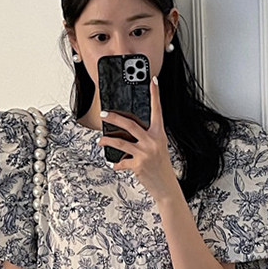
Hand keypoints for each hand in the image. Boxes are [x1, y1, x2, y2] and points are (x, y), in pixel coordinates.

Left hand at [97, 77, 181, 203]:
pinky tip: (114, 165)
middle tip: (104, 114)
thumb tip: (128, 132)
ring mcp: (145, 153)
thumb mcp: (158, 148)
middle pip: (130, 124)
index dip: (155, 95)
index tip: (152, 81)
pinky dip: (116, 164)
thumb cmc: (161, 167)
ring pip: (120, 142)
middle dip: (114, 118)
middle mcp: (153, 142)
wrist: (166, 187)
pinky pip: (121, 162)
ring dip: (107, 140)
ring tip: (101, 140)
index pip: (157, 111)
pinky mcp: (138, 165)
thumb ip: (146, 138)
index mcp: (159, 135)